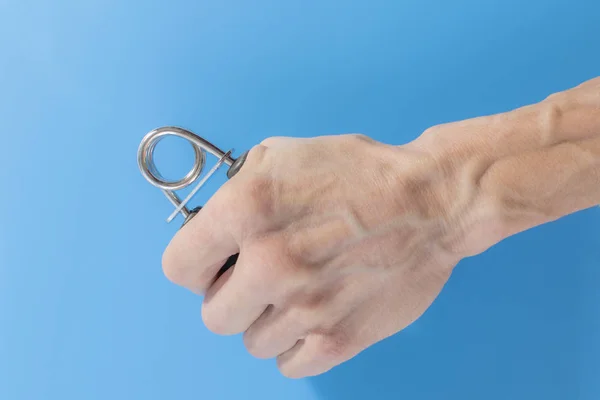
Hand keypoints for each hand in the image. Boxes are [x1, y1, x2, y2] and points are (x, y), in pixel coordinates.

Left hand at [162, 133, 469, 377]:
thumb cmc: (358, 172)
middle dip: (231, 296)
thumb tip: (211, 226)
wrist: (429, 201)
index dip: (195, 265)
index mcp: (247, 210)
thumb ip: (235, 190)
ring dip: (267, 319)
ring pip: (252, 342)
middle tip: (259, 279)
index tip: (213, 264)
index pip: (179, 267)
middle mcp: (269, 264)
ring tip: (297, 292)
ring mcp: (305, 307)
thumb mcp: (282, 154)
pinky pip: (289, 364)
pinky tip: (313, 316)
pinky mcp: (338, 339)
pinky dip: (295, 345)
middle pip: (213, 315)